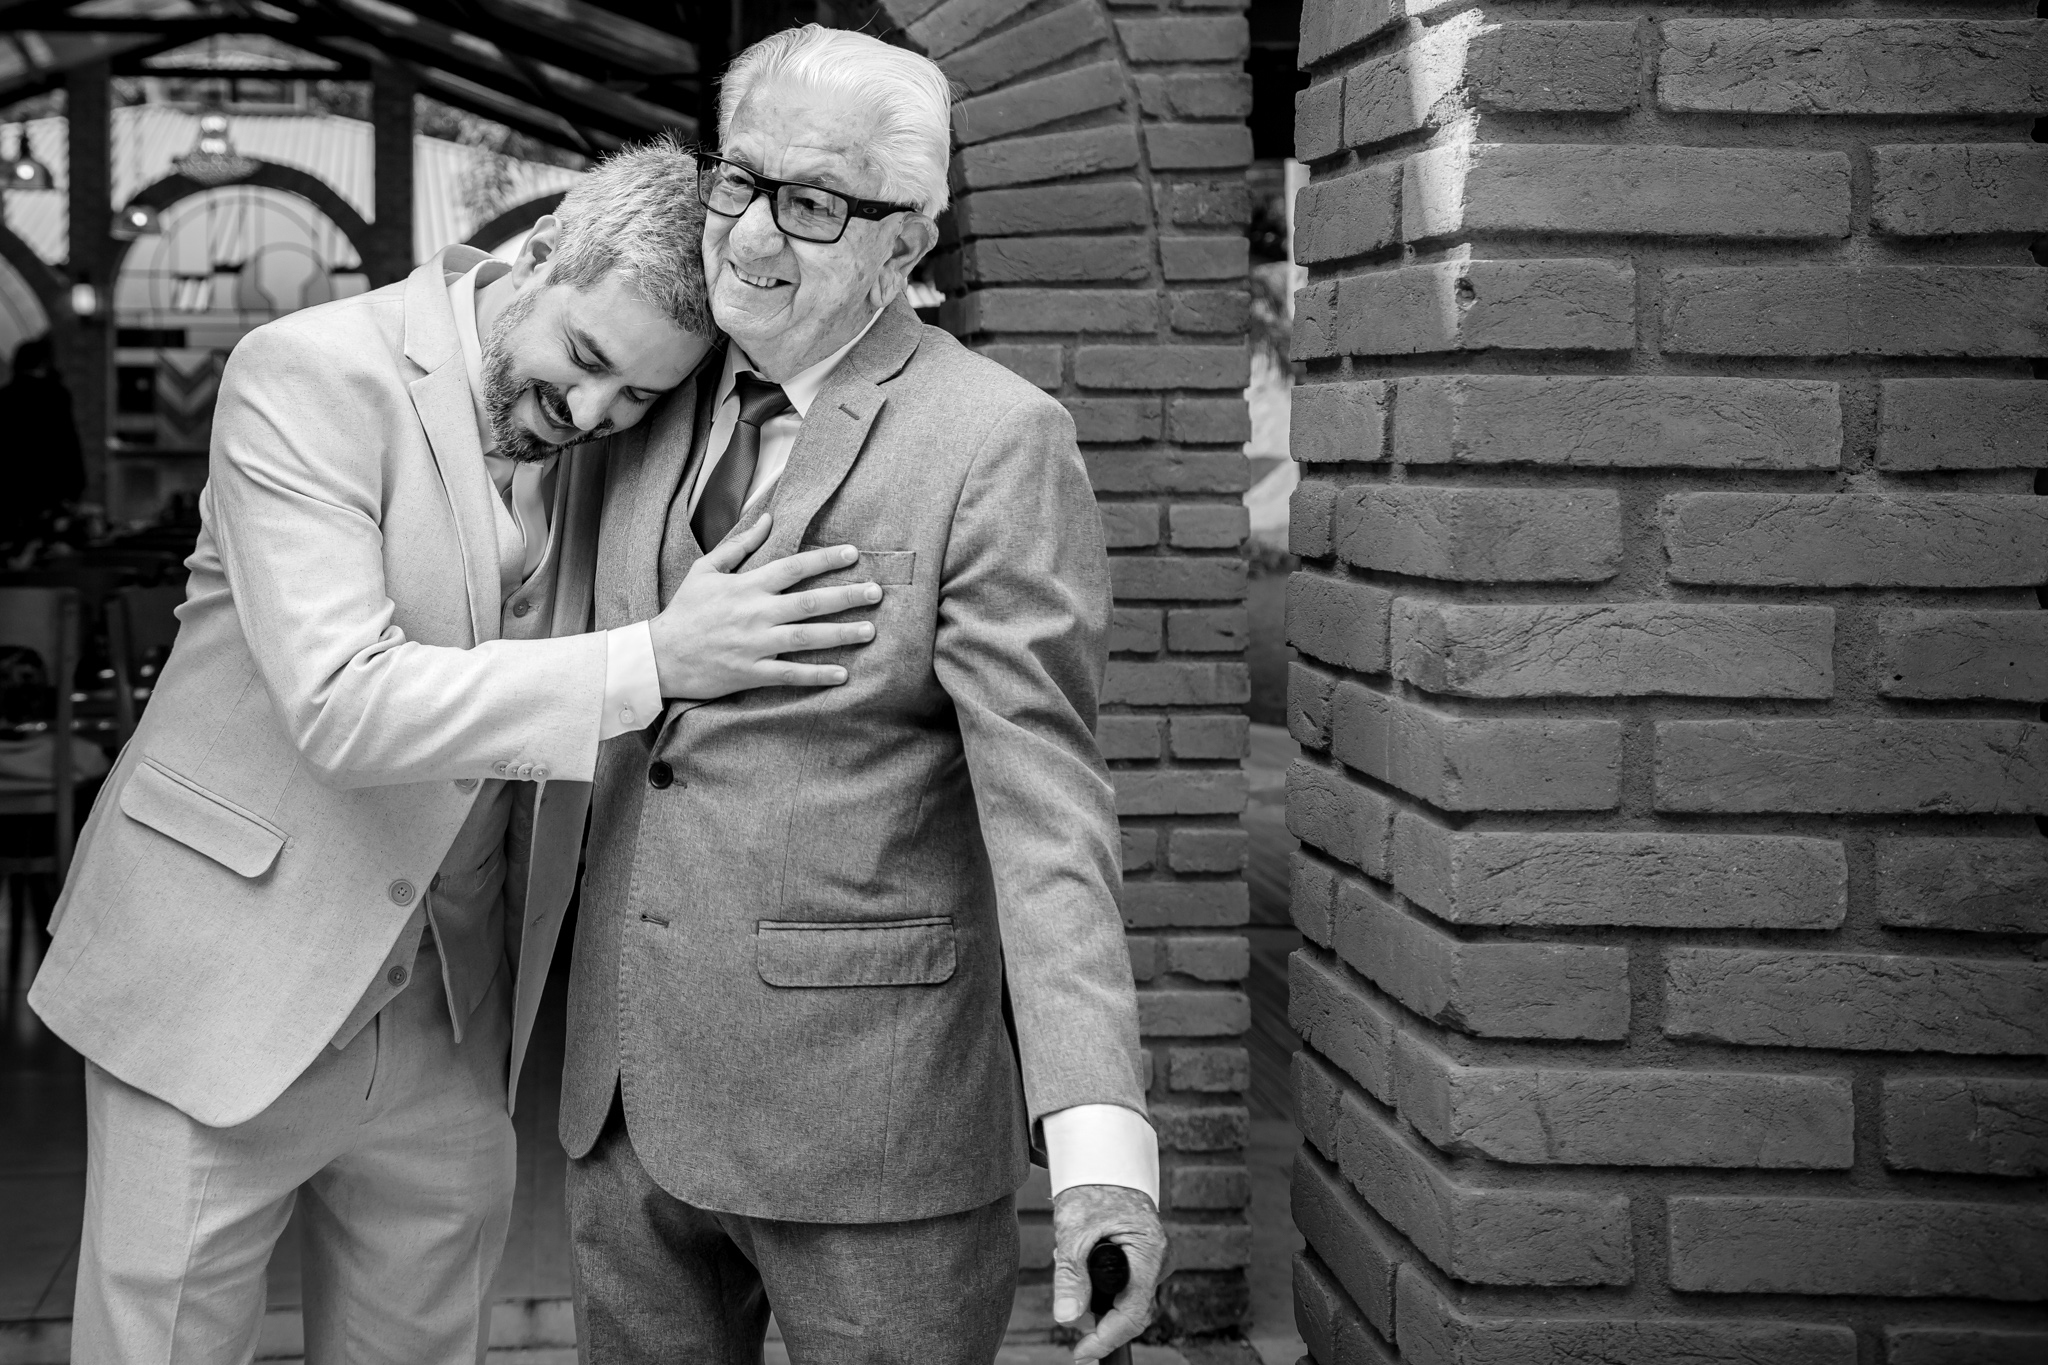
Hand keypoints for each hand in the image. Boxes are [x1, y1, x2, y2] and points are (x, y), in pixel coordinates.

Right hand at [648, 511, 880, 698]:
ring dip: (841, 634)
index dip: (825, 559)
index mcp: (747, 586)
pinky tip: (842, 674)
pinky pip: (789, 674)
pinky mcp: (750, 673)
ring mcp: (755, 645)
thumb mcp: (706, 570)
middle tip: (877, 593)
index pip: (793, 567)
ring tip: (870, 631)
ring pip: (806, 638)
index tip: (853, 553)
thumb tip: (767, 518)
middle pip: (809, 602)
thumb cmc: (685, 610)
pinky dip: (816, 675)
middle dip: (846, 596)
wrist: (659, 655)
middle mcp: (755, 613)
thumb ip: (740, 545)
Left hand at [1052, 1184, 1167, 1362]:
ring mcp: (1157, 1261)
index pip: (1134, 1312)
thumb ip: (1071, 1278)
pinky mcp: (1148, 1261)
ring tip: (1073, 1266)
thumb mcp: (1074, 1233)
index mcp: (1150, 1251)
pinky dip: (1103, 1287)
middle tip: (1068, 1301)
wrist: (1103, 1165)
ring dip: (1097, 1297)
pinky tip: (1085, 1267)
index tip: (1081, 1352)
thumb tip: (1067, 1318)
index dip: (1106, 1337)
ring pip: (1127, 1301)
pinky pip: (1128, 1288)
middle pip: (1131, 1311)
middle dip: (1096, 1315)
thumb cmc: (1093, 1190)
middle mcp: (1161, 1259)